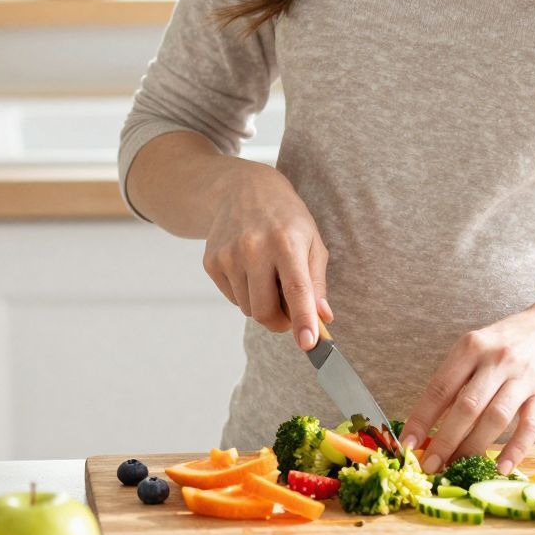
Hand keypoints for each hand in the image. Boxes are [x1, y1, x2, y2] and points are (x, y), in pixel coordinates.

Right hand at [202, 162, 332, 349]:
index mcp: (286, 242)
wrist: (243, 189)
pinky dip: (245, 293)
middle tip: (289, 314)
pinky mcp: (211, 261)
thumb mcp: (312, 241)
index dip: (303, 320)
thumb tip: (323, 318)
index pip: (296, 290)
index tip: (309, 344)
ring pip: (248, 309)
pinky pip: (233, 298)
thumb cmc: (286, 219)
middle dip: (280, 323)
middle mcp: (254, 248)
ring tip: (268, 276)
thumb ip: (317, 283)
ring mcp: (228, 255)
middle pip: (265, 311)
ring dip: (262, 304)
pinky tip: (249, 268)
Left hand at [401, 303, 534, 473]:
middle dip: (445, 441)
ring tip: (459, 468)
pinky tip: (501, 468)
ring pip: (496, 418)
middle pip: (467, 407)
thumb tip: (426, 424)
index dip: (422, 419)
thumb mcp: (474, 349)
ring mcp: (523, 377)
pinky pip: (530, 427)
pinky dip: (515, 450)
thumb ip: (454, 380)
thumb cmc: (504, 344)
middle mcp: (497, 360)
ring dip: (474, 447)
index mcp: (471, 348)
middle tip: (431, 466)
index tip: (408, 445)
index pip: (440, 388)